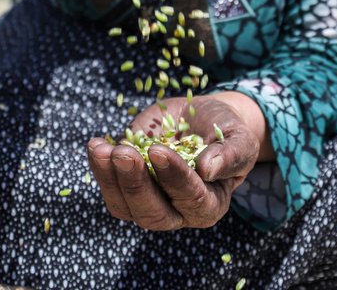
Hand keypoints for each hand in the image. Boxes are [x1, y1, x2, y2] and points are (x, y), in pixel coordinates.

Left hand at [86, 93, 262, 229]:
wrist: (202, 122)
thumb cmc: (227, 133)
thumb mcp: (239, 139)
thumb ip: (230, 155)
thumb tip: (207, 169)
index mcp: (210, 205)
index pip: (190, 198)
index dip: (173, 177)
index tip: (157, 150)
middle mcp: (178, 213)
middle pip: (152, 214)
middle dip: (135, 184)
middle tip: (123, 153)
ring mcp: (150, 203)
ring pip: (124, 207)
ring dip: (109, 179)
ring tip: (101, 149)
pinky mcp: (128, 190)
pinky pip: (110, 190)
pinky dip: (99, 169)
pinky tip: (97, 145)